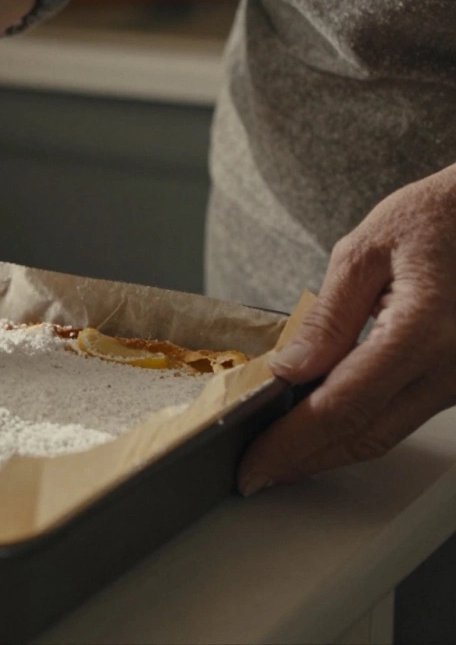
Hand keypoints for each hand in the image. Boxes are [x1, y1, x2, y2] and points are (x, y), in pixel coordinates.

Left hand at [238, 165, 455, 494]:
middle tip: (256, 474)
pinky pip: (406, 415)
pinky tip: (323, 427)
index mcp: (424, 330)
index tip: (254, 464)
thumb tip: (289, 371)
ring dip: (331, 450)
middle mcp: (453, 366)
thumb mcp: (367, 250)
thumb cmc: (441, 216)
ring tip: (279, 455)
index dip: (292, 443)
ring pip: (388, 433)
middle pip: (367, 434)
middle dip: (305, 461)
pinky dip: (361, 427)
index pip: (343, 405)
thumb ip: (327, 317)